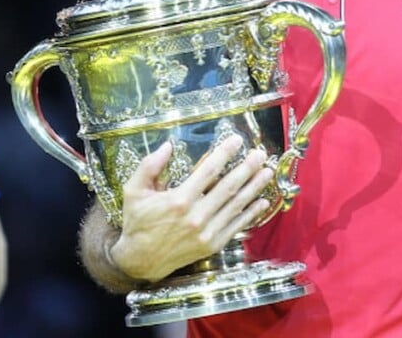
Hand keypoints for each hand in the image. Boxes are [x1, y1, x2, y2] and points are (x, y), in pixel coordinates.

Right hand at [110, 134, 273, 281]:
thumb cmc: (137, 223)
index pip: (208, 171)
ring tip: (267, 172)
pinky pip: (236, 226)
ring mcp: (207, 232)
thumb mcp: (133, 191)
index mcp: (178, 200)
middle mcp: (196, 216)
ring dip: (254, 187)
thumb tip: (167, 145)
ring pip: (236, 205)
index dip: (225, 154)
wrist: (140, 261)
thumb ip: (149, 166)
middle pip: (228, 187)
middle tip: (260, 154)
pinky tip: (262, 201)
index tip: (237, 140)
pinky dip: (251, 213)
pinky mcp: (212, 245)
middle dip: (247, 168)